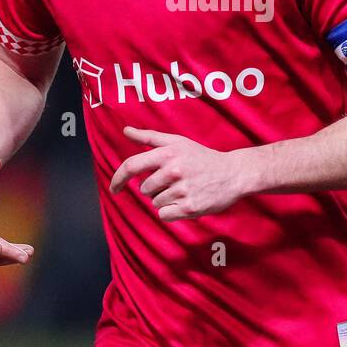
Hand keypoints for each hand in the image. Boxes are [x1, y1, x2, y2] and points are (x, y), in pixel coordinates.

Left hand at [109, 127, 246, 221]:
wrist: (233, 173)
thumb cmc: (202, 157)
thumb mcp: (177, 142)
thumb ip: (149, 137)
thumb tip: (126, 131)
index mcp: (168, 153)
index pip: (132, 165)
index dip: (118, 178)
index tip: (114, 188)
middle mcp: (173, 171)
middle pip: (145, 189)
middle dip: (155, 188)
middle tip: (175, 181)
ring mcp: (182, 190)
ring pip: (155, 203)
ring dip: (165, 200)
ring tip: (184, 190)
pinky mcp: (190, 208)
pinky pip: (164, 215)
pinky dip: (171, 212)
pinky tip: (185, 202)